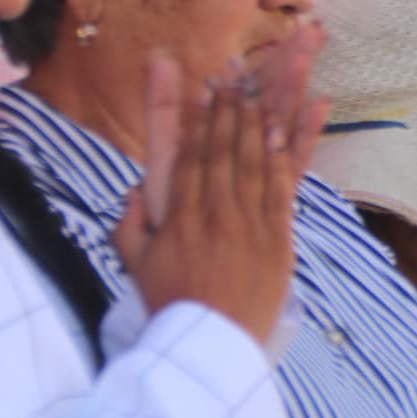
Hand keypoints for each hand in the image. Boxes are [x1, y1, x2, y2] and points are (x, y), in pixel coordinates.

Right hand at [116, 52, 321, 343]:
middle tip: (235, 77)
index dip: (200, 120)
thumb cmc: (172, 303)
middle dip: (229, 110)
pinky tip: (285, 129)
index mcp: (181, 216)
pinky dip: (284, 156)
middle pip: (224, 151)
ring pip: (254, 162)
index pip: (191, 157)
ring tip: (259, 90)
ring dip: (256, 122)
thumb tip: (135, 188)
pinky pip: (283, 188)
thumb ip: (131, 223)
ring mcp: (251, 223)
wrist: (213, 340)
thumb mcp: (136, 264)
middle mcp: (217, 212)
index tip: (204, 92)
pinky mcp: (279, 237)